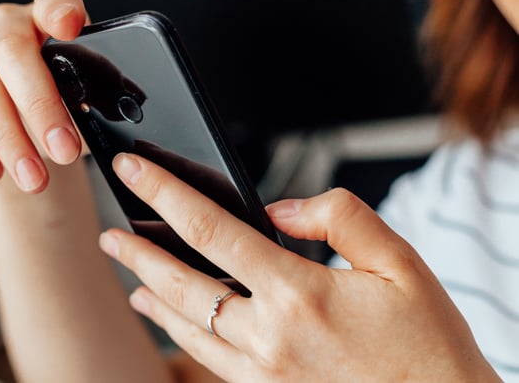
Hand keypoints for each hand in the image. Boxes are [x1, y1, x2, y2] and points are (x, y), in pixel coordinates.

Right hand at [0, 0, 87, 192]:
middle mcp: (5, 27)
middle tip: (64, 152)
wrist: (24, 122)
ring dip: (9, 139)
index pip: (54, 5)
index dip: (60, 12)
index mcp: (48, 22)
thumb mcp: (83, 98)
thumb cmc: (61, 103)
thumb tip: (107, 127)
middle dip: (41, 109)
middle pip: (15, 56)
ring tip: (35, 180)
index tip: (70, 28)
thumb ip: (93, 101)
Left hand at [100, 152, 501, 382]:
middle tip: (111, 231)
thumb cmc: (425, 344)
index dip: (166, 194)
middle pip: (182, 282)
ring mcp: (262, 368)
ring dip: (149, 290)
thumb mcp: (399, 261)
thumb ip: (338, 217)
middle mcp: (270, 334)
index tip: (136, 173)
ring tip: (126, 268)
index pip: (212, 230)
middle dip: (139, 250)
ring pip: (186, 323)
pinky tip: (165, 317)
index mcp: (299, 293)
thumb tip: (281, 208)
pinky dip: (177, 330)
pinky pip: (207, 355)